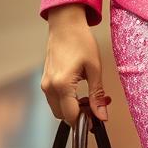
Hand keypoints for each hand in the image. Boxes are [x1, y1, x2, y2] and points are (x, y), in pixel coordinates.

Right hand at [41, 4, 109, 122]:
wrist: (66, 25)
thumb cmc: (81, 41)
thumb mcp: (95, 67)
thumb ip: (97, 94)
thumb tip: (102, 115)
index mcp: (62, 85)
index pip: (70, 116)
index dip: (84, 121)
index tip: (96, 120)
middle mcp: (49, 87)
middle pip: (62, 115)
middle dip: (78, 115)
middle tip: (95, 107)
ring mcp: (45, 84)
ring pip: (57, 108)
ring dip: (72, 108)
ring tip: (89, 98)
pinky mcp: (45, 80)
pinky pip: (54, 98)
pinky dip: (65, 100)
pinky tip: (78, 92)